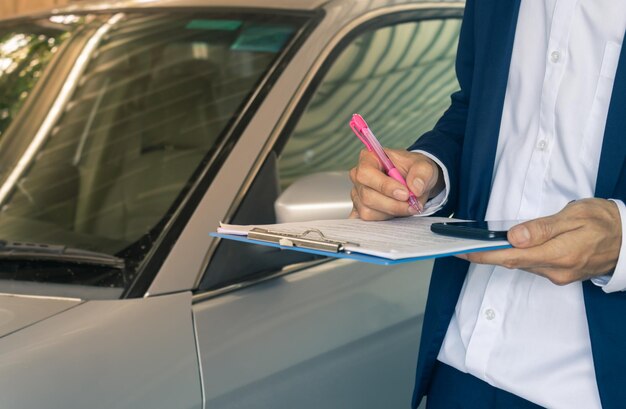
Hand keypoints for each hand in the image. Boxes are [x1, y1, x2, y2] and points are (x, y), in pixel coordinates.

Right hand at [349, 148, 443, 219]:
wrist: (414, 181)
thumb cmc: (413, 170)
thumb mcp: (424, 166)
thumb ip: (422, 173)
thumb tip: (415, 188)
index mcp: (369, 158)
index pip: (366, 173)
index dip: (384, 186)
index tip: (405, 194)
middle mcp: (359, 176)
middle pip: (367, 196)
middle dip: (392, 204)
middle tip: (411, 204)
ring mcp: (358, 193)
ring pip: (367, 210)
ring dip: (391, 212)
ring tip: (407, 206)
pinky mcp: (360, 208)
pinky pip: (367, 219)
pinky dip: (384, 219)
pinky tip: (396, 213)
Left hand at [458, 199, 621, 284]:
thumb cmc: (603, 220)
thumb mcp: (575, 215)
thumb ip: (544, 228)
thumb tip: (514, 237)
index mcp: (561, 253)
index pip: (513, 256)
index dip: (485, 255)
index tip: (463, 251)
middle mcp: (557, 269)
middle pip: (512, 263)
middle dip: (483, 255)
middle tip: (458, 246)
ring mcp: (558, 275)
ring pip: (520, 265)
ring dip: (497, 256)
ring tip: (473, 245)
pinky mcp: (559, 274)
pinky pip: (530, 265)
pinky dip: (513, 257)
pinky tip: (501, 248)